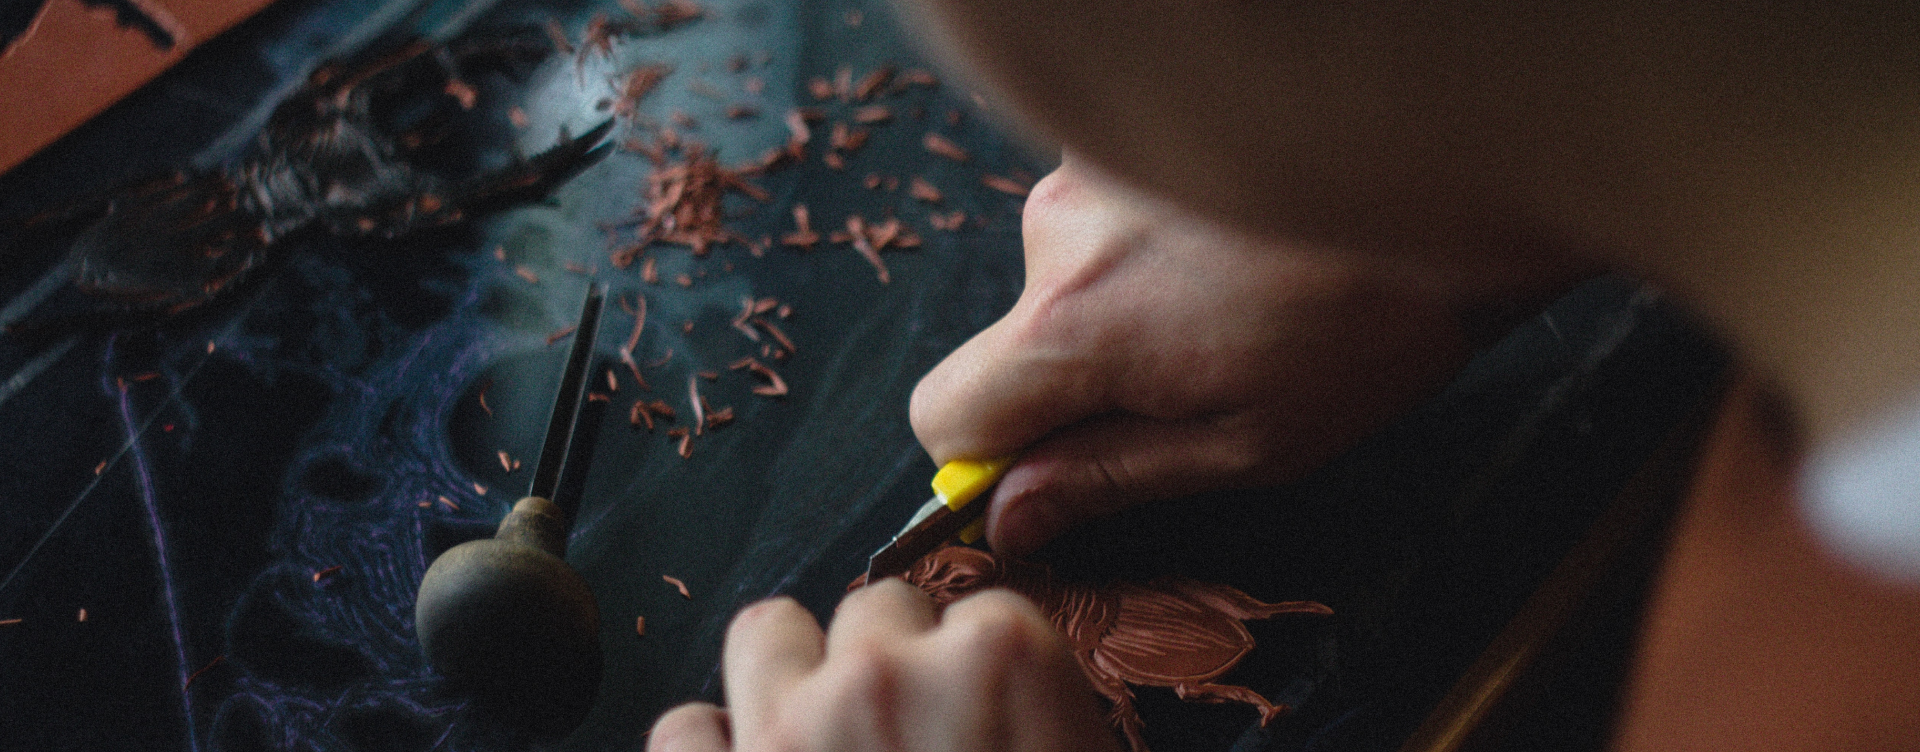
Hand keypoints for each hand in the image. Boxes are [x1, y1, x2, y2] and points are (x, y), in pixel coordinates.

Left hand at [646, 581, 1121, 751]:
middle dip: (895, 664)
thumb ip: (1050, 711)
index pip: (984, 610)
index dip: (984, 671)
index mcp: (1003, 658)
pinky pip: (685, 728)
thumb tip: (1017, 694)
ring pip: (768, 633)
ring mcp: (790, 729)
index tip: (989, 721)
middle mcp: (887, 672)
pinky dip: (716, 749)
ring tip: (825, 738)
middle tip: (917, 740)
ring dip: (795, 676)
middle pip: (877, 609)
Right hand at [912, 156, 1582, 555]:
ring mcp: (1090, 171)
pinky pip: (1101, 219)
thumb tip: (1010, 517)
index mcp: (1076, 327)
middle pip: (1011, 341)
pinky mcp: (1125, 136)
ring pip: (1061, 277)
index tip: (1049, 469)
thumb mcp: (1245, 444)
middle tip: (1193, 379)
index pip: (944, 411)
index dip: (984, 456)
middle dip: (1079, 374)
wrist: (1445, 180)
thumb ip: (1108, 479)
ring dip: (1122, 303)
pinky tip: (1232, 251)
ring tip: (1232, 305)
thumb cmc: (1368, 327)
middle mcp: (1058, 235)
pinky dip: (1148, 245)